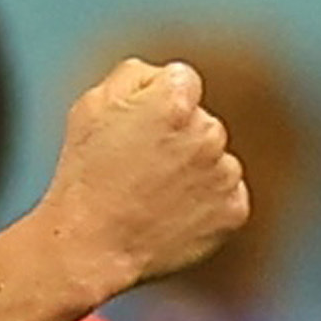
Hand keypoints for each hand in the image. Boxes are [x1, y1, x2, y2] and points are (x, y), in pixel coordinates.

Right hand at [41, 59, 248, 300]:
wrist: (91, 245)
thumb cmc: (85, 174)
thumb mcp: (90, 104)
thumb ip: (134, 75)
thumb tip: (163, 76)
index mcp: (175, 101)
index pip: (182, 81)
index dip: (154, 102)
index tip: (134, 129)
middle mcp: (208, 132)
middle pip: (200, 121)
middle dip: (176, 136)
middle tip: (136, 167)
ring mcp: (224, 174)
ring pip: (214, 158)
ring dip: (191, 170)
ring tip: (150, 194)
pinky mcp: (234, 210)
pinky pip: (225, 195)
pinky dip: (203, 203)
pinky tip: (169, 213)